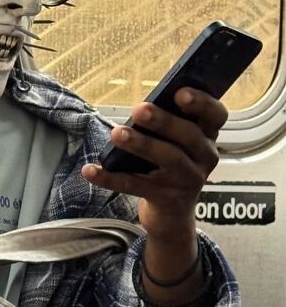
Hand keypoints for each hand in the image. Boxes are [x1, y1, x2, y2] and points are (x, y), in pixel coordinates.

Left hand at [82, 87, 226, 238]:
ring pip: (167, 158)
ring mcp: (187, 180)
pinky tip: (89, 170)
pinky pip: (135, 185)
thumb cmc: (170, 166)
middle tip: (139, 109)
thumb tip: (141, 108)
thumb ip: (167, 125)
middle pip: (189, 135)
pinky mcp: (165, 198)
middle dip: (163, 121)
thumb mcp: (176, 144)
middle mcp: (204, 158)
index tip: (180, 92)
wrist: (172, 214)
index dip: (202, 103)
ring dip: (140, 144)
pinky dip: (110, 177)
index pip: (216, 116)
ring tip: (117, 133)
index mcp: (207, 137)